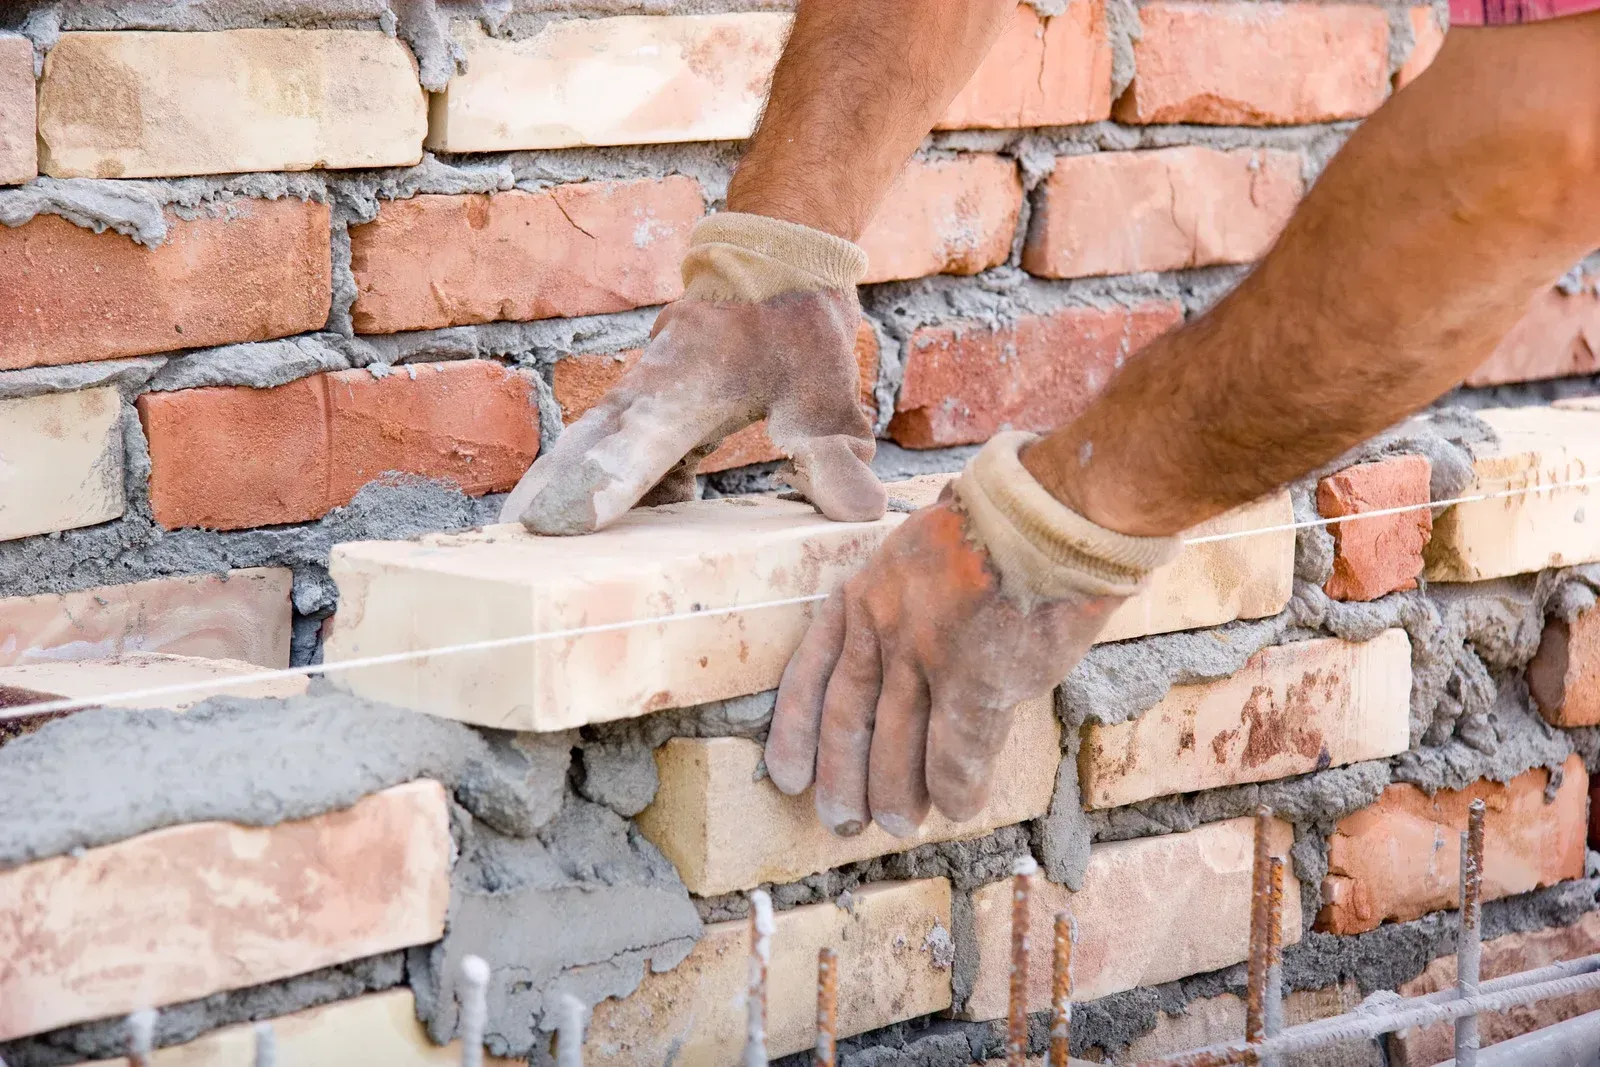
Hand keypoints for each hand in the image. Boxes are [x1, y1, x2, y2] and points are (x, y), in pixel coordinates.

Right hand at [502, 214, 886, 533]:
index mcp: (689, 386)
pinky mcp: (645, 403)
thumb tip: (860, 515)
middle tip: (511, 543)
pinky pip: (613, 445)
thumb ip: (834, 456)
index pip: (637, 446)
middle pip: (587, 447)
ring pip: (590, 443)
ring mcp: (641, 394)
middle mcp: (650, 390)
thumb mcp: (828, 392)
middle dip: (548, 492)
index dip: (600, 487)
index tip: (562, 522)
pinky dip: (599, 478)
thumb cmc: (796, 325)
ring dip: (559, 483)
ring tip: (526, 539)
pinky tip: (613, 526)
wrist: (773, 259)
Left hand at [763, 495, 1126, 836]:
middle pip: (848, 717)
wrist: (1049, 512)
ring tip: (898, 825)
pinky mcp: (975, 682)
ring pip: (896, 742)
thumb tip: (914, 664)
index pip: (812, 671)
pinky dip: (955, 785)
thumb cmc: (1001, 523)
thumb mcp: (924, 553)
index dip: (798, 730)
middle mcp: (882, 626)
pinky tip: (959, 807)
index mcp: (865, 592)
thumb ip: (909, 608)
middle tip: (840, 821)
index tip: (787, 777)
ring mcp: (925, 656)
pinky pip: (955, 752)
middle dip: (842, 776)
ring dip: (897, 791)